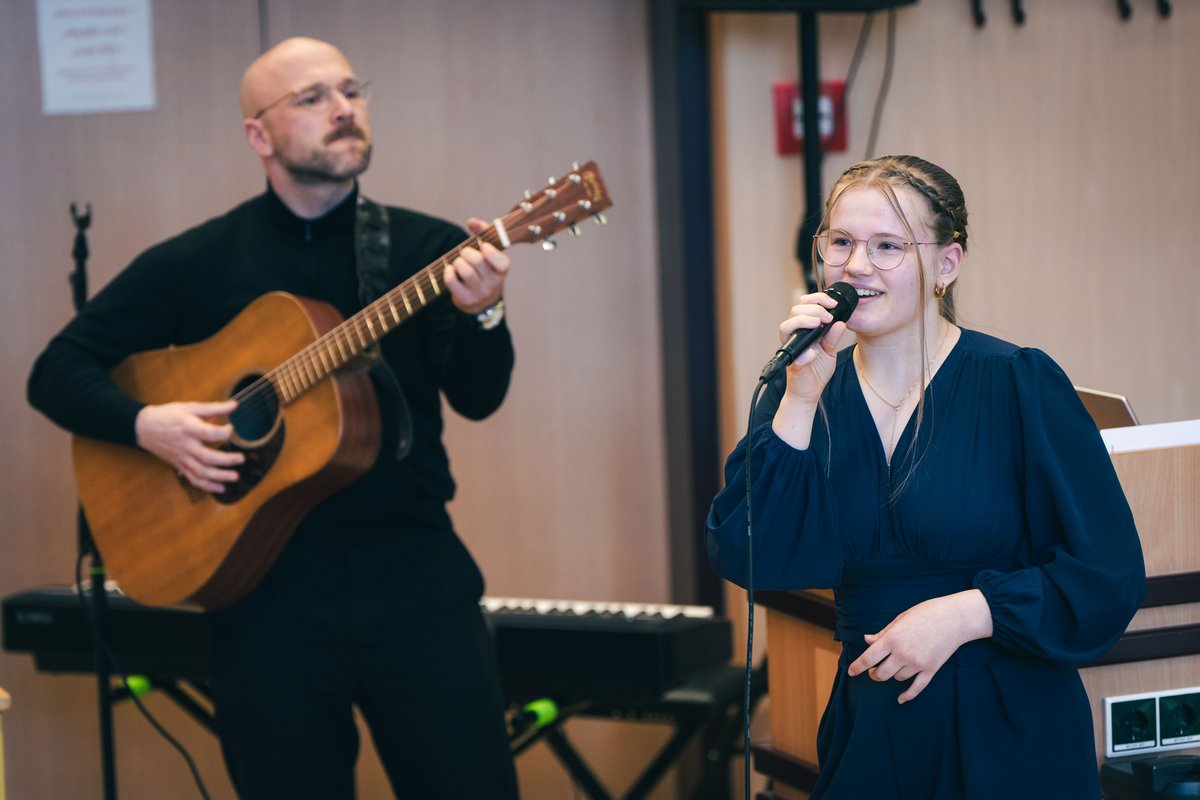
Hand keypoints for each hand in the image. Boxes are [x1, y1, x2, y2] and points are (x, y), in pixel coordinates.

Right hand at [134, 400, 243, 492]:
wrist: (144, 428)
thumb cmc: (169, 415)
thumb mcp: (190, 407)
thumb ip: (214, 408)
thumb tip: (235, 405)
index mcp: (188, 428)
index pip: (208, 433)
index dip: (223, 432)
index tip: (232, 428)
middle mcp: (185, 445)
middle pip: (206, 457)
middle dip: (225, 460)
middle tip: (241, 458)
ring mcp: (182, 458)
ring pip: (200, 472)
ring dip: (219, 477)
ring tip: (235, 477)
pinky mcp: (179, 466)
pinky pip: (193, 479)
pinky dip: (207, 486)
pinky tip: (221, 488)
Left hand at [444, 217, 509, 313]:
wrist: (481, 300)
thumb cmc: (484, 268)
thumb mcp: (488, 252)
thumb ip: (483, 232)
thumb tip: (471, 222)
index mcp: (502, 271)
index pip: (501, 262)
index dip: (490, 252)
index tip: (483, 246)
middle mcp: (494, 284)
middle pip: (477, 261)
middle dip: (466, 252)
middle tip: (465, 253)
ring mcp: (480, 293)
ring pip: (465, 271)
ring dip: (458, 262)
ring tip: (459, 262)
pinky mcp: (466, 300)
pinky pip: (452, 281)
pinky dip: (448, 272)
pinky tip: (450, 270)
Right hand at [780, 291, 849, 403]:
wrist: (810, 392)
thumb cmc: (816, 371)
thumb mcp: (830, 351)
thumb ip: (833, 337)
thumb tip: (840, 323)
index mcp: (803, 331)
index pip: (804, 306)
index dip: (817, 300)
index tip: (832, 304)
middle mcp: (794, 337)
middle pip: (794, 311)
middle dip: (813, 308)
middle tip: (827, 316)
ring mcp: (792, 349)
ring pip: (786, 326)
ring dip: (804, 321)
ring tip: (819, 324)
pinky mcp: (793, 364)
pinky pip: (795, 355)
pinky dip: (804, 353)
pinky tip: (814, 352)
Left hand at [846, 590, 992, 703]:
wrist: (956, 618)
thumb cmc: (927, 612)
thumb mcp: (901, 618)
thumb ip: (883, 633)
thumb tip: (867, 640)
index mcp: (893, 639)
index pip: (868, 658)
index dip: (857, 666)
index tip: (851, 671)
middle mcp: (903, 654)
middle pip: (881, 673)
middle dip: (874, 673)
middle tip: (873, 670)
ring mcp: (918, 664)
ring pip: (897, 678)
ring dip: (891, 676)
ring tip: (891, 668)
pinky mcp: (931, 670)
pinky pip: (916, 688)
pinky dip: (907, 695)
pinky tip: (900, 699)